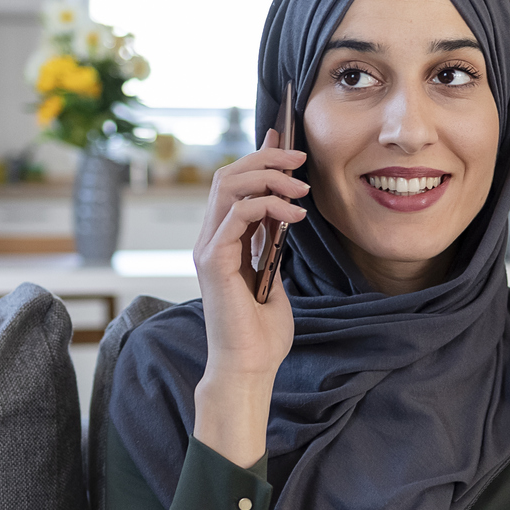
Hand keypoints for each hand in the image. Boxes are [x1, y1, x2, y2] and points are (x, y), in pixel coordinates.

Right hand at [191, 130, 308, 466]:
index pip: (234, 184)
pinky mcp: (213, 261)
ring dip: (268, 177)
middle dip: (266, 158)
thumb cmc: (263, 332)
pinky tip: (295, 216)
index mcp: (223, 241)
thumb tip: (284, 213)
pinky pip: (237, 214)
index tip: (286, 142)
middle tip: (300, 160)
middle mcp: (210, 239)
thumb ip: (273, 244)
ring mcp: (208, 248)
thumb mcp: (274, 276)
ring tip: (301, 187)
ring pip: (229, 187)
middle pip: (229, 176)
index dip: (258, 157)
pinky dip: (268, 206)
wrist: (250, 367)